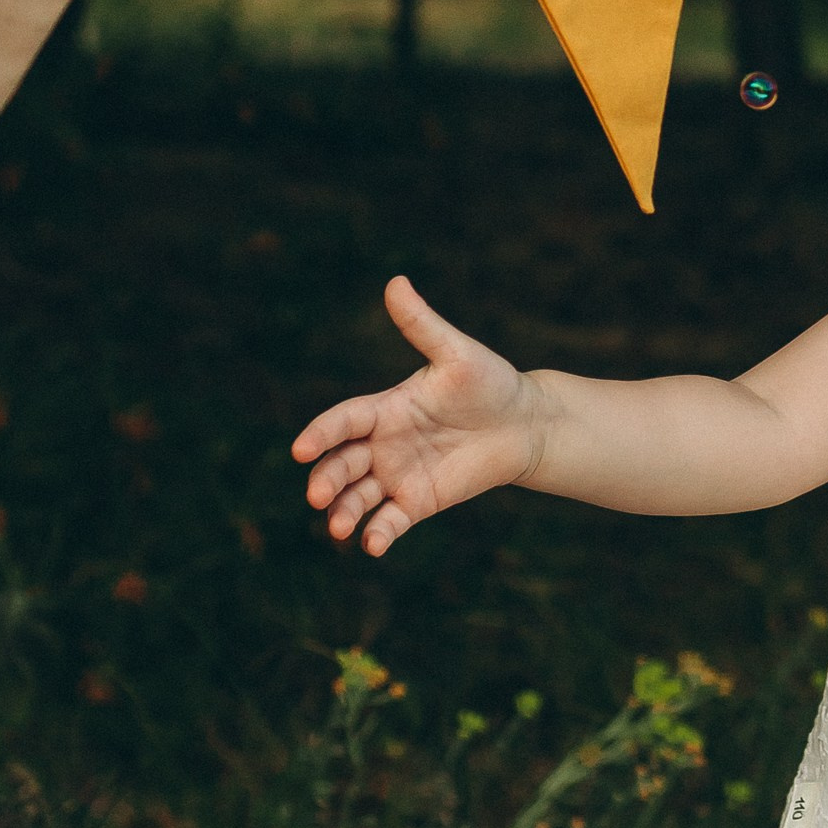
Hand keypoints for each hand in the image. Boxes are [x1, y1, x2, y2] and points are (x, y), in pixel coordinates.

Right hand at [292, 276, 543, 556]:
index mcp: (385, 407)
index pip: (343, 421)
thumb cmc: (491, 383)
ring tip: (338, 527)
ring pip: (358, 497)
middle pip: (342, 463)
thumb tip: (396, 282)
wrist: (526, 424)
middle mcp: (383, 443)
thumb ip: (422, 325)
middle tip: (316, 496)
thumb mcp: (457, 353)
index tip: (301, 449)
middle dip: (326, 479)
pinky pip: (390, 521)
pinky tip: (372, 544)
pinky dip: (378, 534)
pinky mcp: (418, 502)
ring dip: (344, 511)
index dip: (321, 434)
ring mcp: (398, 474)